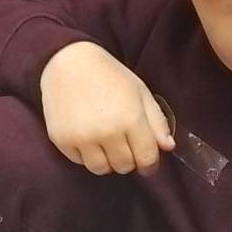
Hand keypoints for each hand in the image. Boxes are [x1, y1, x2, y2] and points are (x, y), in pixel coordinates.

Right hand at [37, 41, 173, 175]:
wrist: (69, 62)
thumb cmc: (109, 75)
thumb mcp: (140, 92)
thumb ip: (157, 121)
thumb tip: (168, 147)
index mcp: (131, 119)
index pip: (146, 159)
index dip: (150, 165)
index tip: (147, 164)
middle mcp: (107, 132)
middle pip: (124, 167)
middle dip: (128, 160)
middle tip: (124, 146)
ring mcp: (83, 138)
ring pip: (101, 169)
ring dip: (107, 161)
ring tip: (106, 144)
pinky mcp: (62, 140)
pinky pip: (80, 162)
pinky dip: (86, 155)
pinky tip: (87, 137)